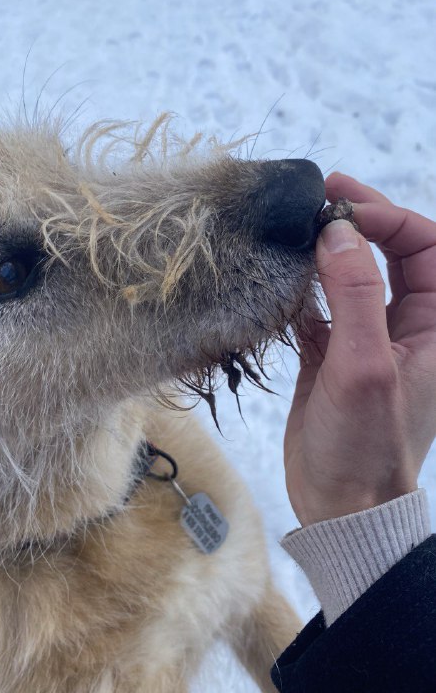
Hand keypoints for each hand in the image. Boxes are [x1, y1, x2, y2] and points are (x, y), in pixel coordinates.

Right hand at [284, 172, 435, 526]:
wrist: (341, 507)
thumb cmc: (366, 445)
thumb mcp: (365, 366)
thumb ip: (354, 293)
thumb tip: (337, 230)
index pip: (427, 246)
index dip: (390, 217)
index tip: (343, 208)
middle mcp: (408, 325)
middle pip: (393, 251)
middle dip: (362, 220)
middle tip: (320, 196)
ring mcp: (369, 337)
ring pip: (354, 274)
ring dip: (329, 249)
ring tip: (296, 225)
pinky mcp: (333, 354)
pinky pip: (322, 305)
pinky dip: (304, 286)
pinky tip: (281, 276)